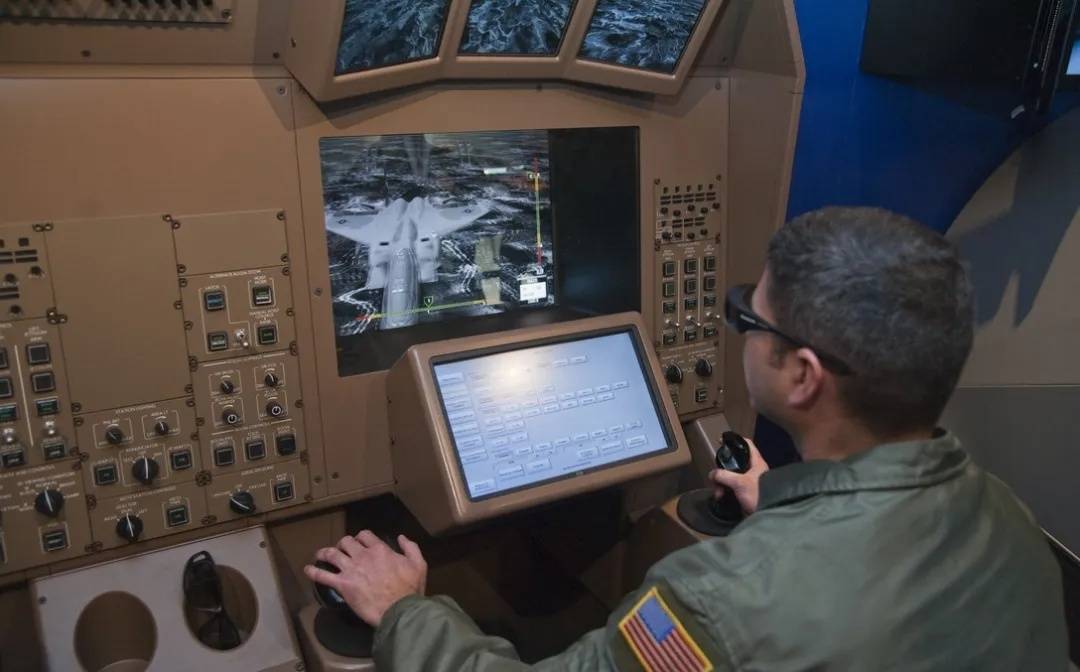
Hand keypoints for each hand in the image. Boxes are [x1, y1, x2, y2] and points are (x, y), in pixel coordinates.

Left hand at [304, 531, 426, 626]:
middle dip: (343, 543)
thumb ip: (411, 548)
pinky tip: (307, 569)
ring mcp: (350, 570)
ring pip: (332, 554)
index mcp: (380, 549)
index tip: (360, 542)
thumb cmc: (409, 589)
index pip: (365, 535)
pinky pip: (323, 576)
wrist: (399, 610)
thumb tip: (401, 537)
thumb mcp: (418, 564)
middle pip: (346, 542)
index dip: (360, 537)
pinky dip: (313, 572)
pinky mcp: (342, 585)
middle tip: (342, 550)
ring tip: (320, 554)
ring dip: (324, 553)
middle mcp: (362, 556)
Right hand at [709, 437, 768, 514]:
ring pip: (732, 476)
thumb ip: (723, 476)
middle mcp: (754, 470)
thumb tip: (712, 474)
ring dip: (722, 483)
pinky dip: (726, 491)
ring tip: (718, 493)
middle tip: (716, 478)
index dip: (734, 440)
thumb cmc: (759, 495)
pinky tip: (721, 497)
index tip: (722, 441)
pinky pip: (732, 487)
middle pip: (735, 462)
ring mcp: (750, 481)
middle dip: (722, 470)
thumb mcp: (739, 483)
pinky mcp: (746, 493)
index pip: (746, 444)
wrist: (767, 515)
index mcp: (757, 462)